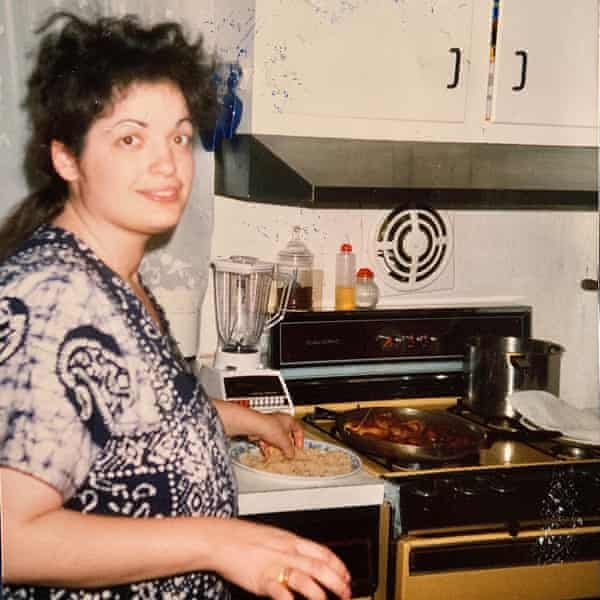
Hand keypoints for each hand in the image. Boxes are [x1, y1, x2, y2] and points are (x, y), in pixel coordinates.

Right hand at [207, 518, 351, 599]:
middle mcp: (287, 551)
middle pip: (320, 566)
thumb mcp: (272, 537)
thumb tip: (301, 557)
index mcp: (291, 540)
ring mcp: (275, 565)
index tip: (347, 577)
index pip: (322, 552)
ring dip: (320, 593)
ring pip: (306, 578)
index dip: (338, 565)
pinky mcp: (262, 578)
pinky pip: (281, 592)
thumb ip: (288, 548)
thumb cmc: (242, 537)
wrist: (219, 538)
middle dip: (337, 581)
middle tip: (346, 594)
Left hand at [255, 412, 303, 458]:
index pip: (298, 430)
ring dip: (276, 447)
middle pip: (286, 436)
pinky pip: (268, 440)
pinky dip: (268, 446)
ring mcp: (271, 425)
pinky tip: (267, 452)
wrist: (255, 426)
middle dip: (286, 446)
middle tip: (287, 452)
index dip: (300, 440)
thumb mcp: (284, 442)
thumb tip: (291, 454)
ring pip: (276, 439)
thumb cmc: (270, 427)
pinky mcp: (263, 430)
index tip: (298, 449)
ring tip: (276, 454)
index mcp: (289, 420)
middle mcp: (280, 421)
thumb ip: (289, 450)